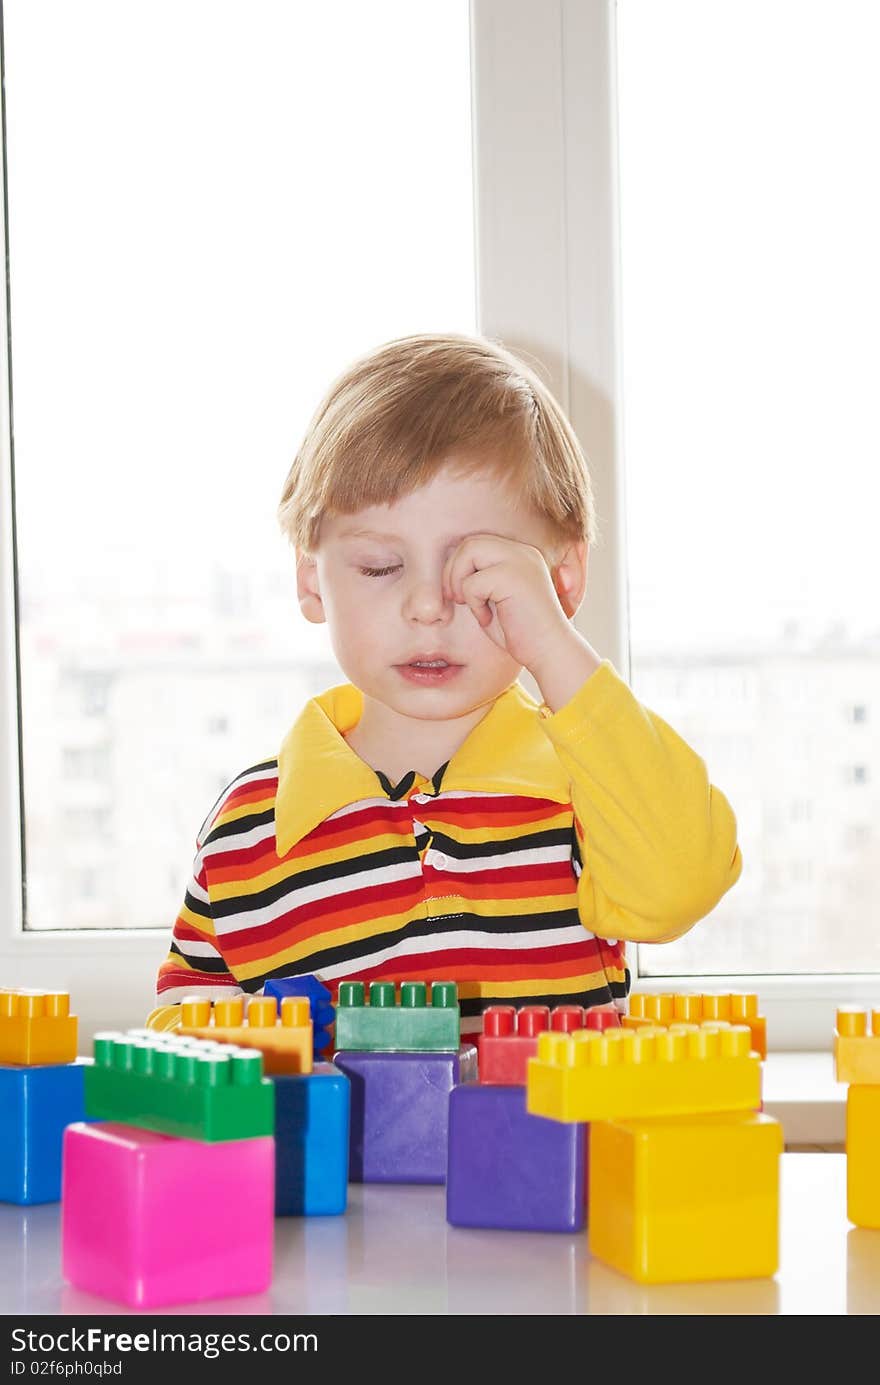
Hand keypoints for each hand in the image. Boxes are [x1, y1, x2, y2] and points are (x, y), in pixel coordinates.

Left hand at [441, 533, 576, 673]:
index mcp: (519, 554)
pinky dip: (474, 604)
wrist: (549, 652)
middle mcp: (522, 552)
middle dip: (453, 571)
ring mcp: (520, 561)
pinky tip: (487, 619)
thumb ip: (477, 577)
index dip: (459, 567)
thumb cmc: (519, 632)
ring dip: (459, 582)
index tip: (458, 595)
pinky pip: (473, 582)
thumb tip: (446, 568)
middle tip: (457, 599)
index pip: (477, 543)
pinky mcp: (515, 578)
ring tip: (471, 605)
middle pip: (470, 542)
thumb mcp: (494, 597)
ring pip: (469, 551)